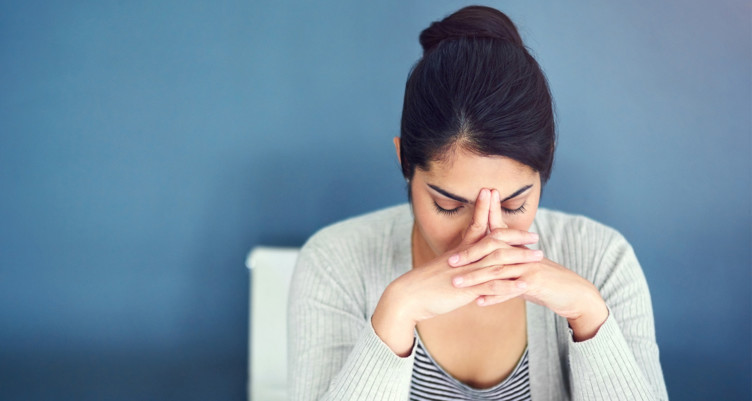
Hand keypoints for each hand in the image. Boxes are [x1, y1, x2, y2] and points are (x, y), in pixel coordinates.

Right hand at [372, 189, 540, 354]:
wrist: (407, 296)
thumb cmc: (423, 285)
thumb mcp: (442, 270)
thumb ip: (457, 266)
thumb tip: (464, 264)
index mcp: (458, 252)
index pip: (477, 227)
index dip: (488, 213)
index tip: (496, 198)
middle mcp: (464, 259)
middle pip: (494, 241)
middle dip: (516, 237)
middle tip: (535, 235)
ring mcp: (466, 273)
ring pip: (498, 262)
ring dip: (520, 259)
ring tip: (538, 258)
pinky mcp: (466, 290)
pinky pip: (492, 287)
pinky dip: (509, 285)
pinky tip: (524, 285)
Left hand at [447, 204, 608, 340]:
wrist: (574, 294)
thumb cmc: (547, 281)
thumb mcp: (525, 268)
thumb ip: (506, 264)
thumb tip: (486, 264)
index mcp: (518, 248)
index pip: (495, 233)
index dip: (476, 232)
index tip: (457, 233)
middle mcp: (522, 254)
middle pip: (492, 249)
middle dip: (469, 255)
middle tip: (450, 261)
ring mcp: (528, 267)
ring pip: (498, 270)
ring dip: (475, 277)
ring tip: (457, 283)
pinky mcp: (534, 283)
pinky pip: (511, 290)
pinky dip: (494, 296)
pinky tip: (479, 302)